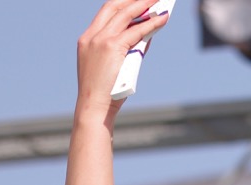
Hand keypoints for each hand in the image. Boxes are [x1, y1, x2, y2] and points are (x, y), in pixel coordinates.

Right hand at [76, 0, 169, 114]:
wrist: (95, 108)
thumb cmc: (106, 92)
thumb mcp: (114, 66)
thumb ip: (127, 49)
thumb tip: (146, 34)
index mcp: (87, 39)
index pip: (106, 12)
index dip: (122, 3)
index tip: (137, 0)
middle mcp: (91, 36)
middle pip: (114, 6)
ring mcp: (100, 40)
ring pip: (125, 14)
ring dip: (144, 5)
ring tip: (160, 1)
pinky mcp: (111, 47)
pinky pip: (136, 31)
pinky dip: (152, 24)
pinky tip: (163, 19)